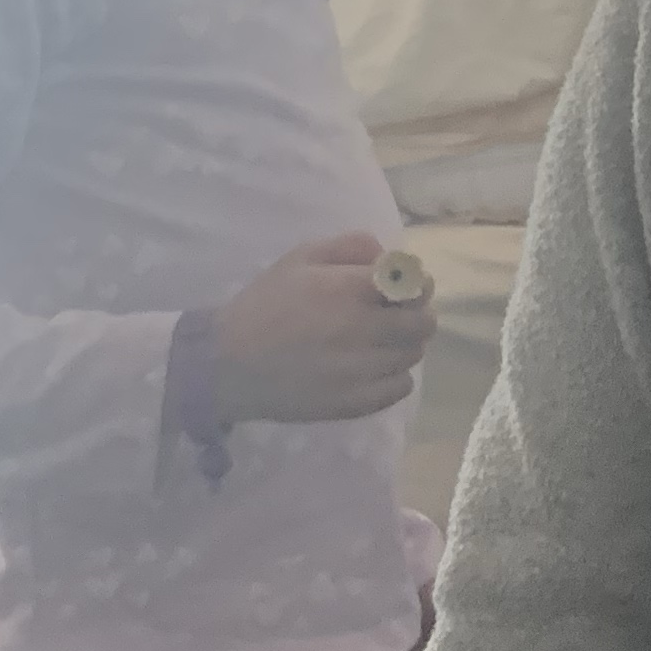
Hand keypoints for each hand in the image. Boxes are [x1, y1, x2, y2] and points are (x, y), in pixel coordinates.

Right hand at [214, 234, 434, 425]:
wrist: (227, 364)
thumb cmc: (265, 305)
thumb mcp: (301, 258)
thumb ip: (350, 247)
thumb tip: (389, 257)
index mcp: (349, 290)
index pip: (413, 285)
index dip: (415, 284)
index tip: (405, 287)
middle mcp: (362, 330)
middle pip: (423, 323)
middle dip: (416, 313)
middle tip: (397, 315)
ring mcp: (361, 371)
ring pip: (413, 354)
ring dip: (404, 344)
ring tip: (379, 341)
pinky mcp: (354, 402)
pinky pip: (400, 386)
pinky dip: (394, 375)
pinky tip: (372, 368)